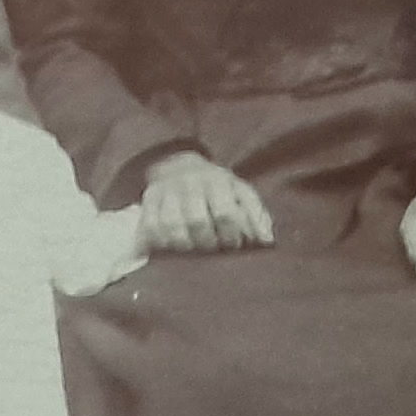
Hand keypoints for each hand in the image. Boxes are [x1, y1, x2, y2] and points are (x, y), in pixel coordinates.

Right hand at [139, 152, 273, 252]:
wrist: (179, 165)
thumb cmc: (217, 187)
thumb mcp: (241, 192)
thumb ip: (256, 215)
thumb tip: (266, 241)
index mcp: (217, 181)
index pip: (225, 213)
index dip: (231, 235)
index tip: (234, 245)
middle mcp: (189, 183)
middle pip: (196, 221)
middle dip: (207, 242)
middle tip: (212, 249)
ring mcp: (166, 191)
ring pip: (171, 225)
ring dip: (183, 245)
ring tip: (192, 250)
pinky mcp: (149, 200)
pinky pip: (149, 226)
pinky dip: (159, 241)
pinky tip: (169, 248)